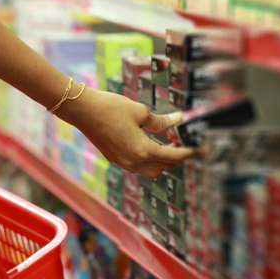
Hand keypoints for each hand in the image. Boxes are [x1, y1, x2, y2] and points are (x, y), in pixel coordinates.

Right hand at [57, 88, 194, 177]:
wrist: (83, 111)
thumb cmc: (110, 108)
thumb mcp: (140, 112)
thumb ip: (161, 121)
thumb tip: (177, 119)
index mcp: (142, 151)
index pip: (172, 157)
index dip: (186, 153)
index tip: (196, 150)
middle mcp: (133, 162)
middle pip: (162, 168)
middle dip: (175, 159)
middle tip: (183, 145)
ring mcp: (122, 162)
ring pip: (149, 170)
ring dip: (161, 162)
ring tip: (168, 145)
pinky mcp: (115, 158)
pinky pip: (137, 166)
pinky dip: (148, 160)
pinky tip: (150, 145)